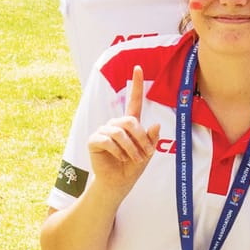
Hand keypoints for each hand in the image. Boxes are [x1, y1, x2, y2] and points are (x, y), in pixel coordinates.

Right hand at [86, 66, 160, 197]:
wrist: (118, 182)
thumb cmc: (133, 165)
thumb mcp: (147, 152)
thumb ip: (151, 138)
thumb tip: (155, 124)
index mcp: (130, 123)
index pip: (134, 100)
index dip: (136, 84)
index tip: (138, 67)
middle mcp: (116, 124)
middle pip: (130, 121)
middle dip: (141, 139)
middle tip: (145, 154)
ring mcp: (103, 130)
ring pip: (120, 132)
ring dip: (131, 148)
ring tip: (133, 159)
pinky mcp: (94, 140)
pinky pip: (109, 140)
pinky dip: (118, 151)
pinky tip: (120, 158)